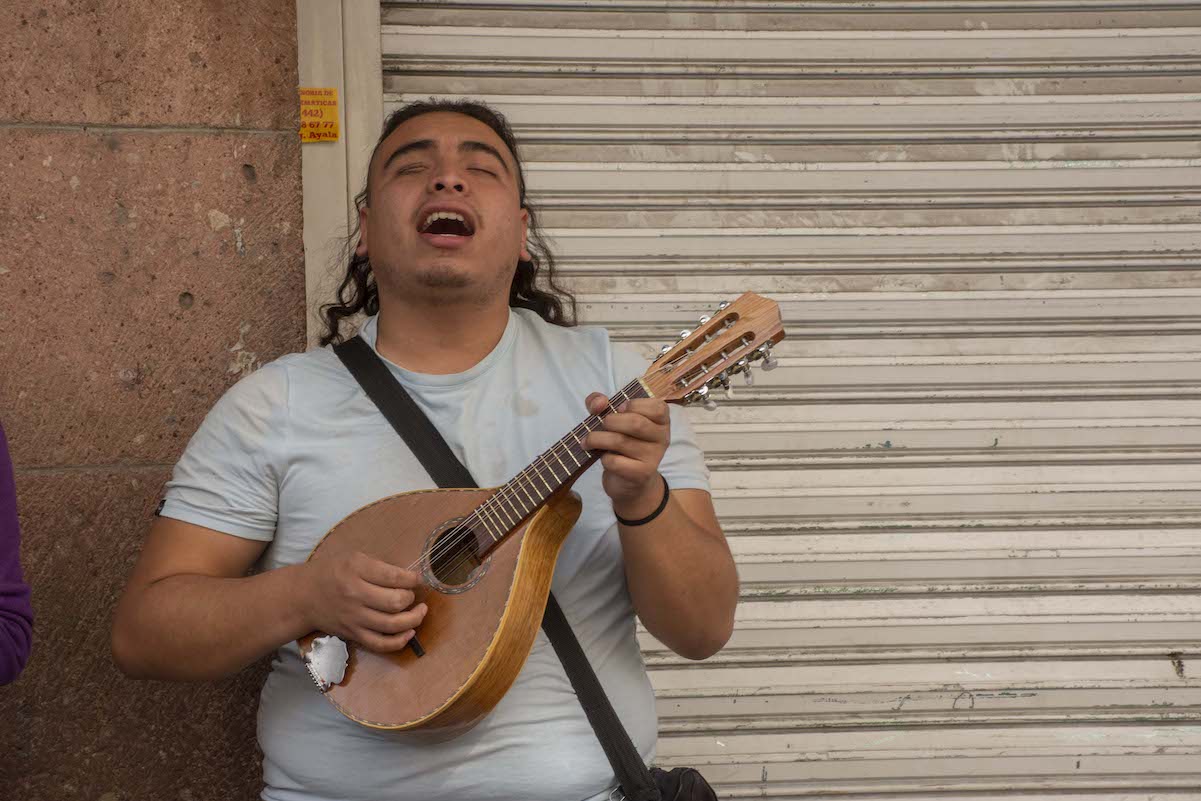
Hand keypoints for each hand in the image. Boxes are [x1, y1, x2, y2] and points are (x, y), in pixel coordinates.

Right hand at [301, 550, 426, 652]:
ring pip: (392, 625)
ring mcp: (354, 617)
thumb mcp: (354, 558)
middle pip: (395, 602)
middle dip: (411, 598)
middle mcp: (355, 595)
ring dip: (414, 619)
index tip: (418, 579)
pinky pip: (380, 644)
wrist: (304, 596)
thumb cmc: (333, 573)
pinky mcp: (353, 634)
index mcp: (356, 570)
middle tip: (412, 594)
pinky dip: (399, 641)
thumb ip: (380, 567)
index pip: (393, 577)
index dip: (413, 579)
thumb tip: (410, 578)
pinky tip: (410, 632)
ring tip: (420, 611)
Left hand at [583, 392, 669, 519]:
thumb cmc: (622, 445)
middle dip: (610, 421)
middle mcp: (662, 438)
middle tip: (601, 425)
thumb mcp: (613, 420)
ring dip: (598, 439)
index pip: (658, 407)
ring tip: (588, 441)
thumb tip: (599, 402)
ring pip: (621, 441)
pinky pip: (615, 461)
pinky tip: (603, 459)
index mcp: (661, 422)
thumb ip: (601, 403)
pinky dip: (604, 458)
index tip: (619, 408)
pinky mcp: (641, 474)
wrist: (630, 484)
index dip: (635, 405)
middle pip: (636, 423)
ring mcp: (653, 457)